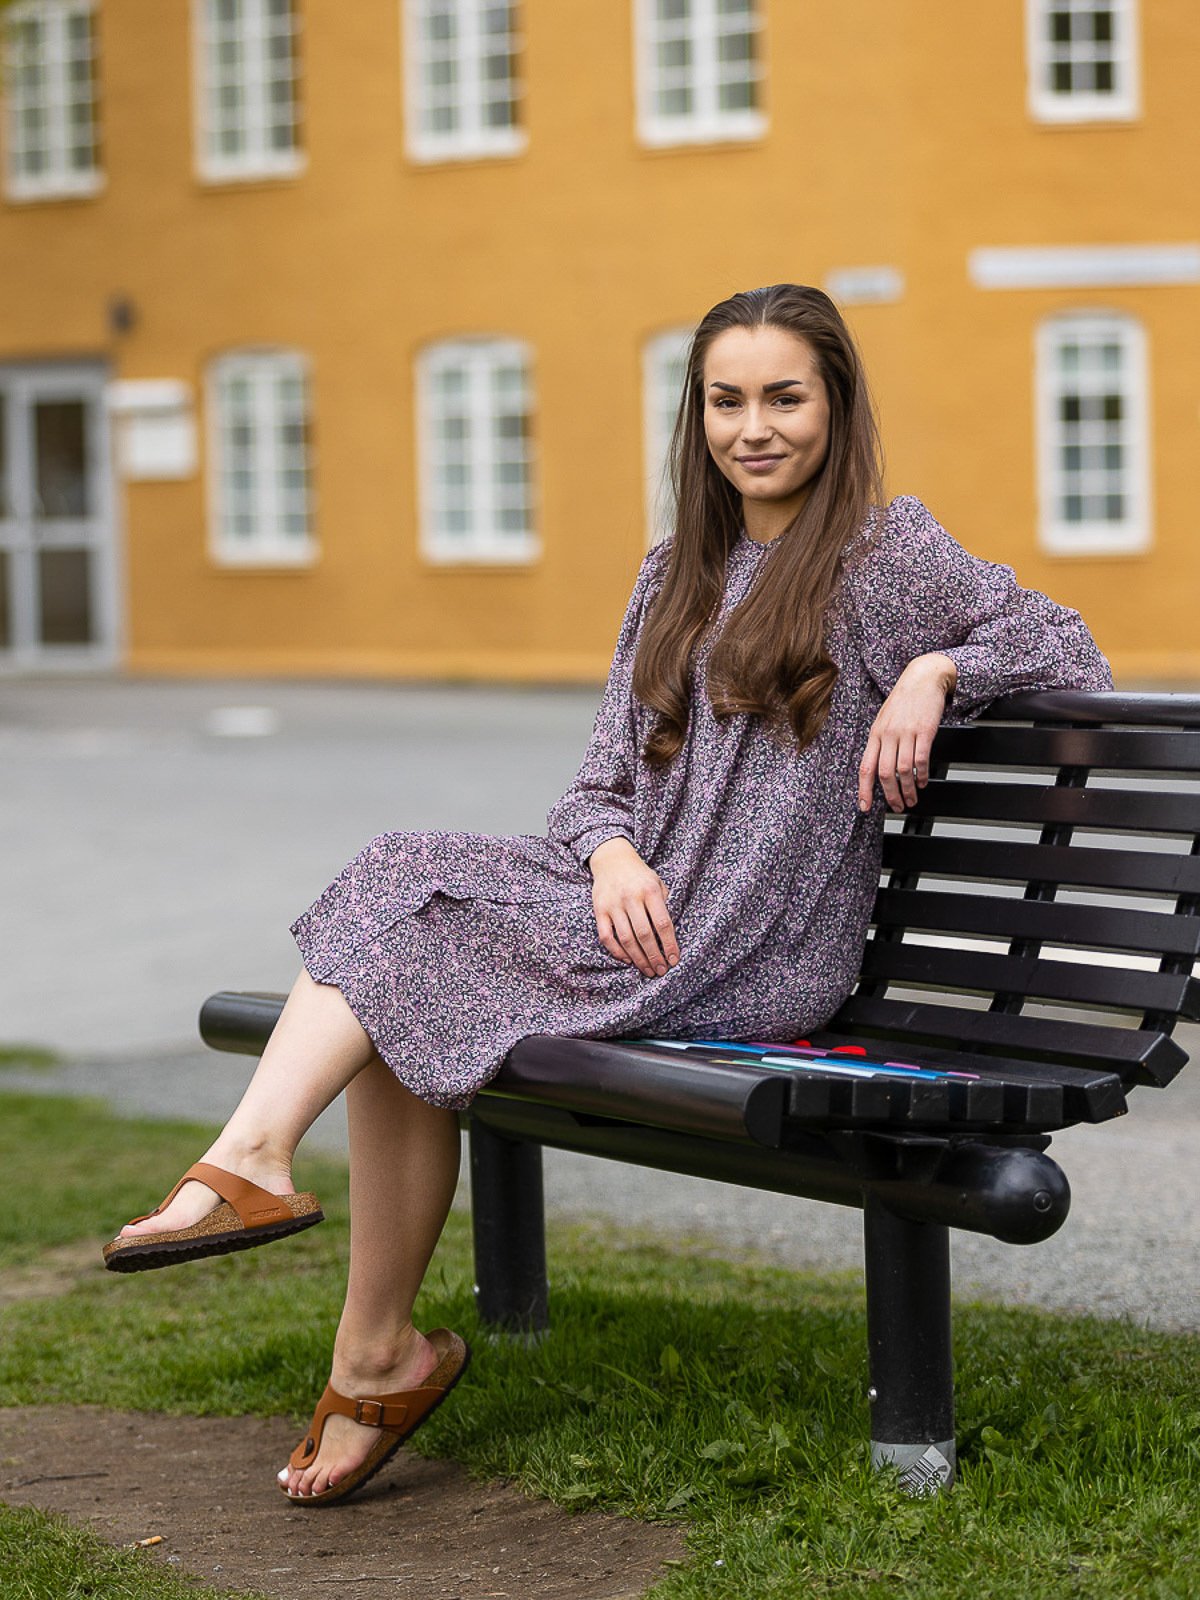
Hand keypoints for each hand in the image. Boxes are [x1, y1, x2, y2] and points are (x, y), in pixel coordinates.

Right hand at [587, 837, 679, 977]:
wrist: (612, 859)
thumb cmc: (640, 875)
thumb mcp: (657, 882)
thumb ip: (664, 904)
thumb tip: (668, 935)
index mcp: (650, 890)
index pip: (662, 923)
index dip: (669, 944)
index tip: (674, 960)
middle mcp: (631, 898)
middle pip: (644, 934)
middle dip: (654, 956)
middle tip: (661, 971)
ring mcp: (613, 904)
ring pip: (626, 938)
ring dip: (638, 958)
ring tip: (648, 970)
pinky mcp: (599, 910)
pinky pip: (606, 936)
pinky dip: (616, 951)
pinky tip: (627, 960)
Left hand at [858, 653, 956, 813]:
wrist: (923, 677)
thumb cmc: (904, 700)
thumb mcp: (884, 720)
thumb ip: (881, 743)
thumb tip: (879, 769)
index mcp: (875, 734)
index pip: (866, 767)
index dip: (864, 790)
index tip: (865, 807)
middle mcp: (888, 735)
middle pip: (885, 774)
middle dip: (891, 795)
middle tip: (898, 807)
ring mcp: (906, 733)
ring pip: (904, 770)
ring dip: (909, 790)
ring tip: (913, 799)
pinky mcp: (924, 731)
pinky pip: (921, 759)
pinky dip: (922, 775)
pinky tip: (924, 781)